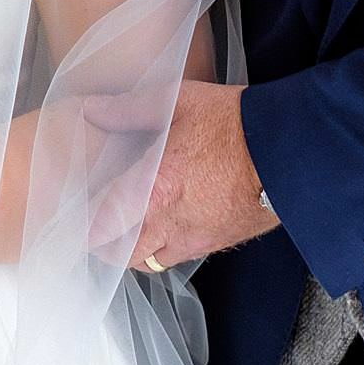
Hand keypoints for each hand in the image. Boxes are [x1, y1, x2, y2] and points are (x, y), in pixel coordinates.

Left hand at [86, 81, 276, 269]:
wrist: (292, 152)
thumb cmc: (235, 123)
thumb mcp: (178, 102)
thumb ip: (129, 109)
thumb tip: (92, 108)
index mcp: (154, 188)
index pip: (102, 224)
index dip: (82, 228)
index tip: (71, 220)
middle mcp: (170, 222)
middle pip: (121, 255)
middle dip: (102, 246)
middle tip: (93, 228)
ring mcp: (196, 237)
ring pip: (150, 262)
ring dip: (132, 252)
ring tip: (126, 230)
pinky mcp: (219, 242)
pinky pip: (180, 257)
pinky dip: (164, 249)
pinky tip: (164, 228)